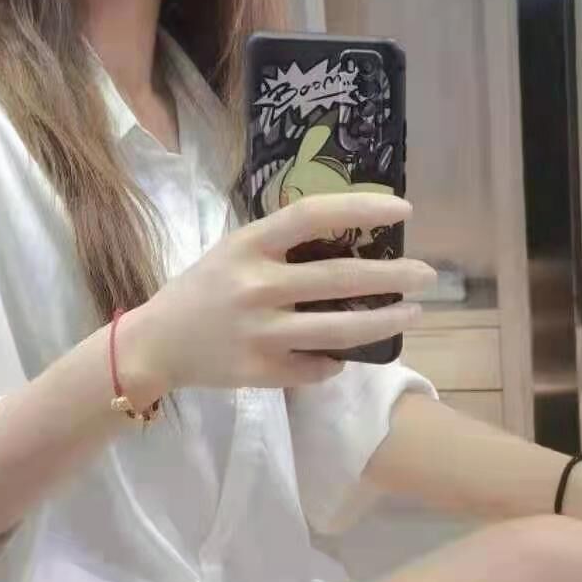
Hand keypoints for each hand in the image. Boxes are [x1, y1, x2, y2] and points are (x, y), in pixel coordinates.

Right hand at [137, 192, 436, 391]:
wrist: (155, 344)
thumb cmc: (202, 289)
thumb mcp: (233, 250)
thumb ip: (280, 245)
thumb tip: (351, 238)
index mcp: (248, 246)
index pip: (313, 215)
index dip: (362, 208)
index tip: (402, 210)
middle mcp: (256, 287)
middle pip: (341, 278)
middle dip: (393, 276)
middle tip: (427, 274)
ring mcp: (259, 333)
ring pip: (340, 330)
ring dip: (385, 321)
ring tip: (412, 313)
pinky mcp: (260, 372)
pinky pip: (316, 367)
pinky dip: (336, 360)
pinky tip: (345, 353)